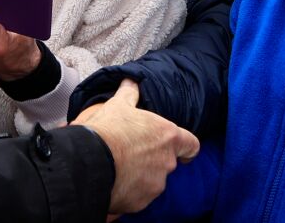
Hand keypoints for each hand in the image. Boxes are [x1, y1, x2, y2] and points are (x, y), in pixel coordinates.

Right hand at [73, 80, 200, 214]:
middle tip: (133, 156)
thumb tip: (130, 81)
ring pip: (153, 181)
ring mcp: (155, 184)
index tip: (184, 152)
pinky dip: (130, 192)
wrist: (93, 161)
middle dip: (153, 161)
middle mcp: (167, 162)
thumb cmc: (109, 131)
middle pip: (168, 163)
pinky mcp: (142, 201)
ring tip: (120, 169)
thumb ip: (129, 94)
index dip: (187, 148)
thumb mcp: (119, 106)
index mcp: (167, 137)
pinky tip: (114, 183)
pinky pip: (138, 197)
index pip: (191, 145)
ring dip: (141, 177)